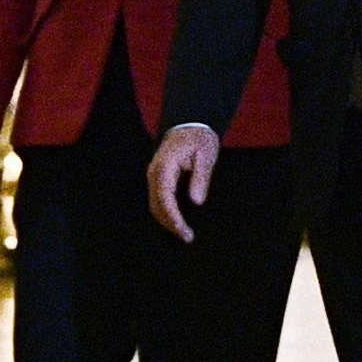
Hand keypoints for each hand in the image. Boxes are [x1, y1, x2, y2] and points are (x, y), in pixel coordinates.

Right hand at [146, 124, 219, 241]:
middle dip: (170, 224)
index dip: (173, 218)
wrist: (189, 123)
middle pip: (156, 205)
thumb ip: (201, 177)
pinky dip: (166, 213)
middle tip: (188, 237)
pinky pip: (159, 199)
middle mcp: (154, 173)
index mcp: (165, 167)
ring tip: (185, 233)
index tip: (185, 231)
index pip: (165, 198)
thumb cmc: (199, 138)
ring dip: (167, 220)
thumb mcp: (206, 154)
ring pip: (155, 205)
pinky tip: (178, 221)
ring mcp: (154, 176)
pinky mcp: (159, 179)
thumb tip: (196, 202)